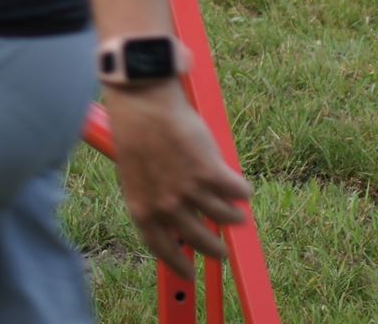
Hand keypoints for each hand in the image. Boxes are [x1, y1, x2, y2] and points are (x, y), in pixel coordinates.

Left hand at [104, 82, 253, 280]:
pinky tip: (240, 186)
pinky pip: (238, 191)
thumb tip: (176, 216)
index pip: (161, 248)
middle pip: (200, 241)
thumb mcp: (136, 174)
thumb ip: (153, 196)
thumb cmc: (136, 132)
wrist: (142, 103)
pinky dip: (241, 189)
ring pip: (226, 217)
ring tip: (236, 213)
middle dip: (215, 249)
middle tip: (223, 251)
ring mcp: (190, 191)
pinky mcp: (211, 173)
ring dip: (233, 216)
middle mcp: (166, 206)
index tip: (190, 275)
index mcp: (142, 208)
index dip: (178, 264)